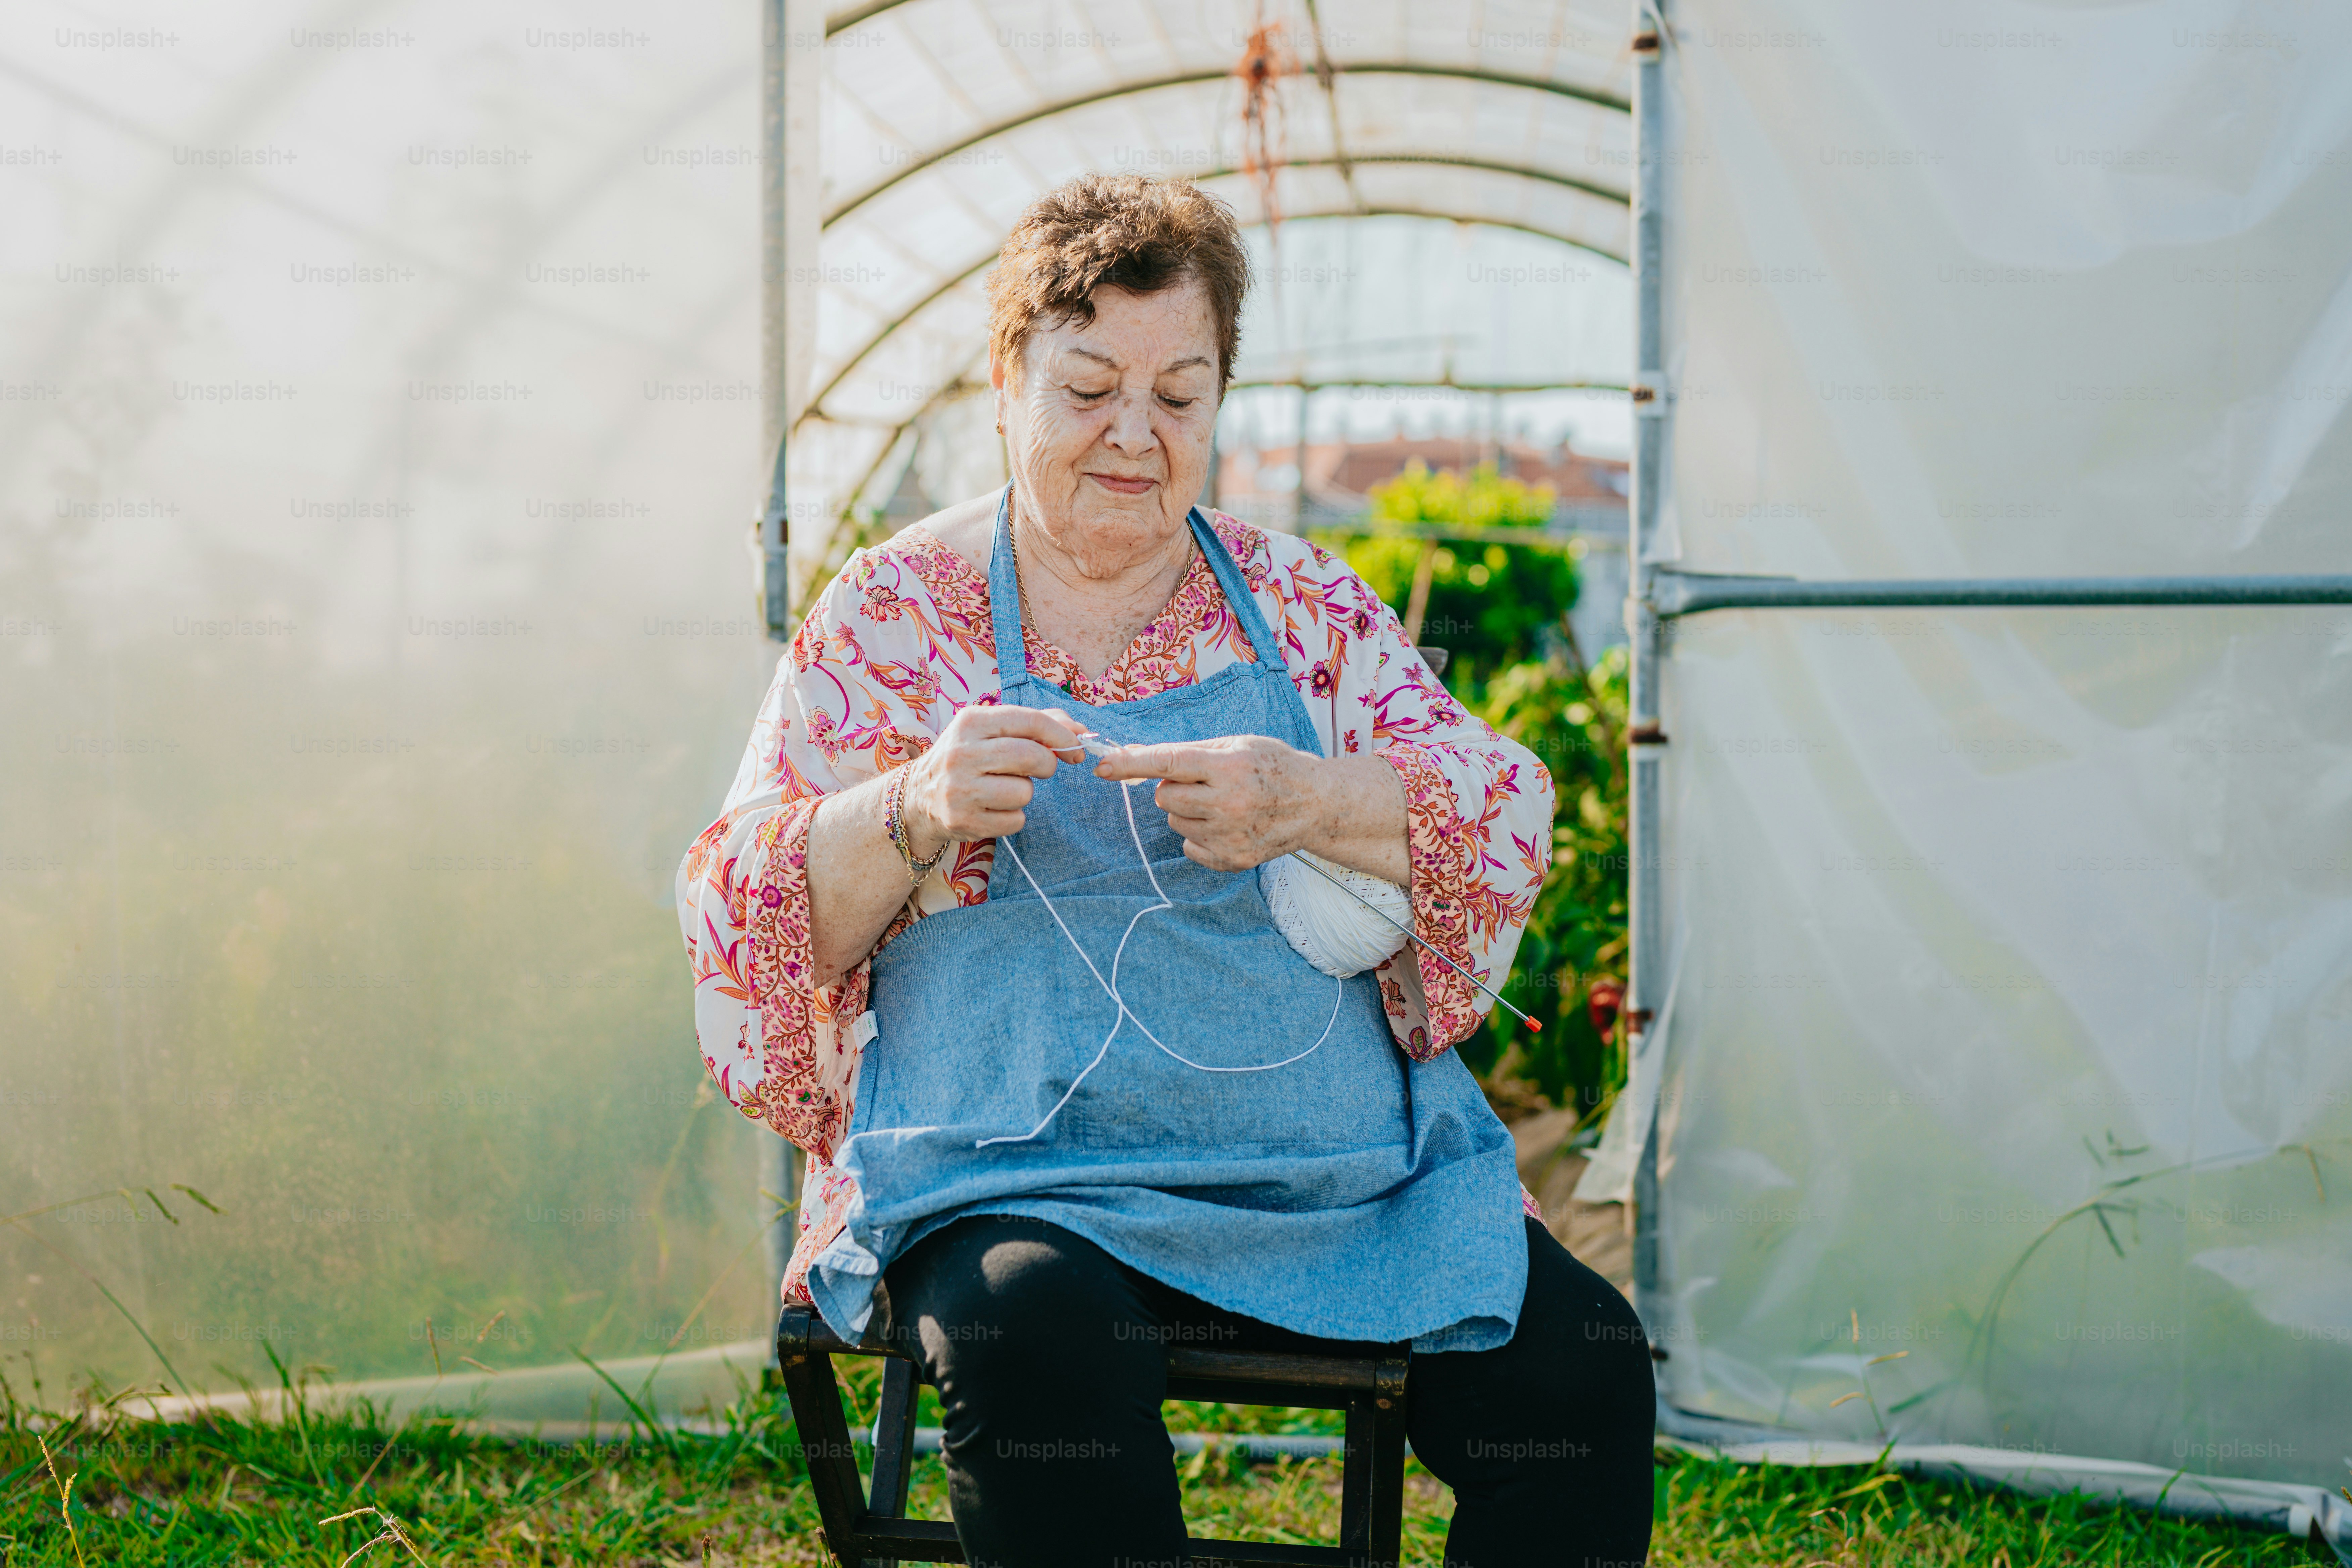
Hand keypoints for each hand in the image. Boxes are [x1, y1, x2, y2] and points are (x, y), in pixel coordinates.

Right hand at [900, 705, 1085, 857]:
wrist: (920, 795)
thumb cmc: (969, 757)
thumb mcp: (992, 730)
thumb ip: (1037, 724)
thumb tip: (1082, 731)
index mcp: (970, 721)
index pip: (1030, 721)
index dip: (1062, 734)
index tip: (1076, 747)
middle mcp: (961, 753)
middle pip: (1030, 757)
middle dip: (1047, 764)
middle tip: (1042, 769)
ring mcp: (959, 789)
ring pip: (1024, 792)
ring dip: (1025, 792)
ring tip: (1005, 788)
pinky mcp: (962, 820)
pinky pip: (1015, 820)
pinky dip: (1014, 816)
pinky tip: (995, 808)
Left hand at [1092, 734, 1317, 871]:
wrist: (1316, 804)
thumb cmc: (1271, 766)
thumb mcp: (1235, 745)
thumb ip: (1186, 752)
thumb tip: (1132, 755)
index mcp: (1229, 767)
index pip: (1169, 762)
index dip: (1132, 764)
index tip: (1102, 766)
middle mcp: (1228, 803)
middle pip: (1165, 797)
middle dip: (1174, 787)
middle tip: (1203, 783)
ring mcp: (1230, 836)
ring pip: (1175, 821)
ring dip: (1189, 811)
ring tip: (1222, 803)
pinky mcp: (1233, 859)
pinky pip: (1189, 846)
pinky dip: (1200, 835)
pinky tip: (1227, 824)